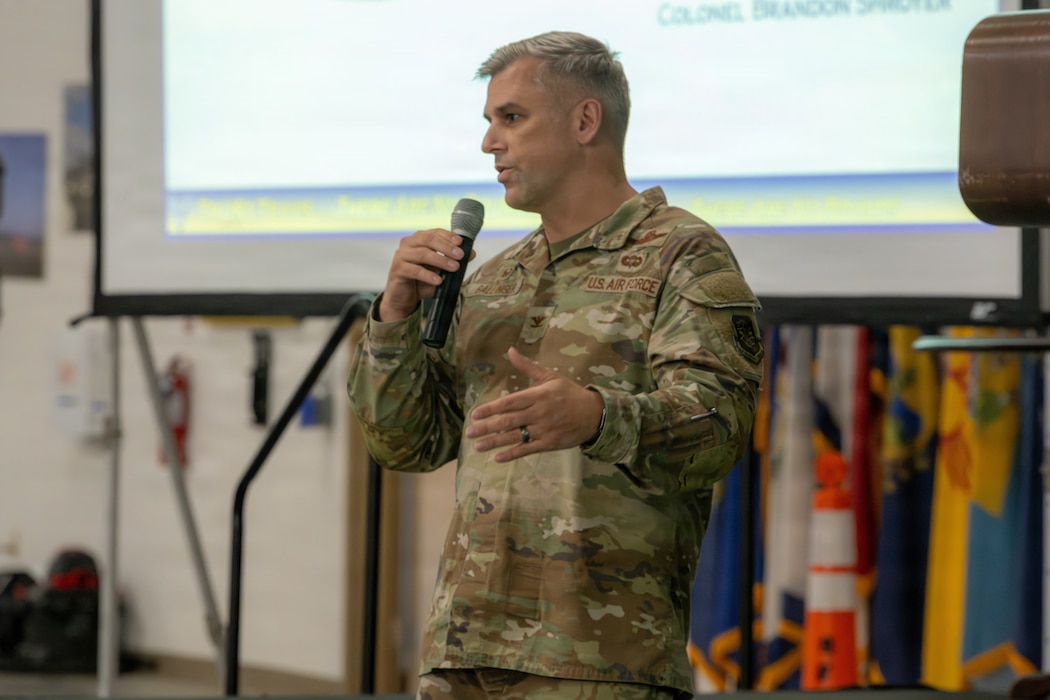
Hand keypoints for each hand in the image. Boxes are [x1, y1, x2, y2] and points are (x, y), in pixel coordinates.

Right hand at [378, 228, 464, 321]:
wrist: (405, 297)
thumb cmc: (422, 280)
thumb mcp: (441, 270)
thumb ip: (453, 260)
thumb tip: (472, 253)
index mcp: (419, 239)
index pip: (434, 232)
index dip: (448, 236)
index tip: (460, 242)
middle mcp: (408, 243)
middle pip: (428, 239)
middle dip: (446, 247)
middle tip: (460, 255)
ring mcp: (401, 256)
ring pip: (422, 254)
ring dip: (440, 260)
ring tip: (454, 267)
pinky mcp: (397, 270)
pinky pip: (414, 270)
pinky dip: (428, 275)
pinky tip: (438, 280)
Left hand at [466, 347, 604, 461]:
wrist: (594, 414)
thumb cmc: (570, 393)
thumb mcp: (550, 376)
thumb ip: (528, 366)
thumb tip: (510, 351)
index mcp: (538, 395)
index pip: (510, 402)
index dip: (491, 408)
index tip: (475, 414)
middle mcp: (539, 413)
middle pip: (508, 421)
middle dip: (487, 427)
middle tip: (469, 432)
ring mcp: (544, 430)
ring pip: (515, 437)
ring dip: (494, 442)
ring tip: (477, 446)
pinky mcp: (549, 444)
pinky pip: (527, 450)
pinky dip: (512, 454)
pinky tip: (497, 457)